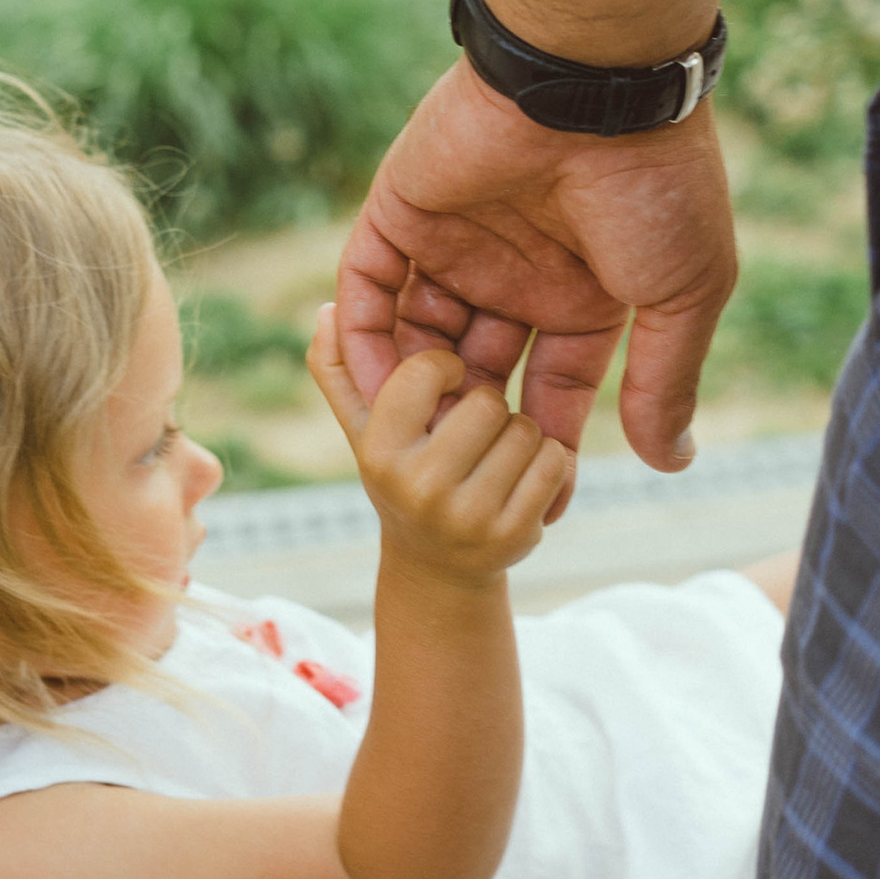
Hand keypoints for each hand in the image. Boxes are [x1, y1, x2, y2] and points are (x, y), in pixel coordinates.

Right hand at [307, 312, 575, 581]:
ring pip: (525, 430)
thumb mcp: (364, 428)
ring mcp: (470, 518)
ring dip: (517, 435)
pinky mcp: (516, 535)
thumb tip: (326, 310)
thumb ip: (338, 366)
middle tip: (470, 434)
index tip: (444, 384)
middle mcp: (420, 489)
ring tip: (491, 459)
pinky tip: (518, 479)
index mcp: (379, 453)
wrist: (436, 568)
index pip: (426, 370)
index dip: (446, 367)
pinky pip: (553, 462)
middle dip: (487, 407)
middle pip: (487, 402)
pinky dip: (545, 461)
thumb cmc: (400, 475)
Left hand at [334, 57, 737, 470]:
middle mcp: (516, 270)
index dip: (544, 448)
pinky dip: (361, 334)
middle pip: (477, 372)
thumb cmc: (656, 185)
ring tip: (412, 449)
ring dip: (411, 393)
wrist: (595, 83)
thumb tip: (670, 461)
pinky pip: (369, 283)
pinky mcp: (403, 207)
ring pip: (417, 335)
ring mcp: (456, 240)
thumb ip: (666, 380)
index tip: (542, 512)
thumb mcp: (680, 295)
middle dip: (469, 430)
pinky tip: (367, 389)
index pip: (552, 389)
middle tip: (458, 490)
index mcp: (582, 290)